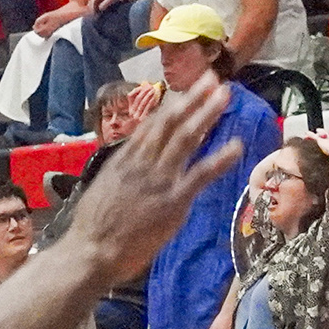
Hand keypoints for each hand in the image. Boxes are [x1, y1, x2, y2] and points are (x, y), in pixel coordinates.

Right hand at [65, 75, 241, 278]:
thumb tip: (132, 163)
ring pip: (186, 139)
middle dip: (193, 98)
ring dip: (207, 114)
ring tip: (225, 96)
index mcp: (125, 159)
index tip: (188, 89)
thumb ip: (121, 173)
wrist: (91, 251)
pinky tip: (237, 146)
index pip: (152, 124)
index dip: (173, 104)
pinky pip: (200, 175)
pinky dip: (220, 158)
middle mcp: (143, 162)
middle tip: (212, 78)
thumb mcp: (103, 188)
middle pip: (171, 122)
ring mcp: (159, 180)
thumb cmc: (93, 228)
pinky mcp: (173, 201)